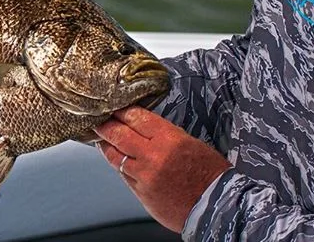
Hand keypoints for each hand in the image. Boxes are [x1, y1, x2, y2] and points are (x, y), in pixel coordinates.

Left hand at [94, 106, 231, 233]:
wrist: (215, 205)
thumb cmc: (208, 172)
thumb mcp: (190, 142)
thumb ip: (165, 135)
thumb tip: (144, 128)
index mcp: (169, 138)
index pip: (137, 118)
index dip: (122, 111)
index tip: (115, 107)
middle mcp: (153, 156)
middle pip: (120, 135)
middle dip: (106, 126)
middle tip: (98, 121)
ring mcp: (144, 176)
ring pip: (115, 157)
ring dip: (106, 146)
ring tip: (101, 139)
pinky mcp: (142, 194)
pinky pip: (123, 175)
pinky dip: (118, 165)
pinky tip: (115, 160)